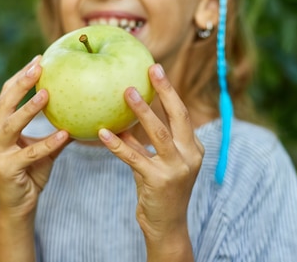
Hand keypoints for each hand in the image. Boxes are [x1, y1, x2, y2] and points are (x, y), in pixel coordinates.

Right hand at [0, 55, 70, 220]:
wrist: (19, 204)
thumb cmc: (31, 171)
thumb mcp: (44, 146)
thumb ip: (56, 127)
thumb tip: (82, 108)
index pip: (7, 93)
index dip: (22, 75)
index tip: (40, 59)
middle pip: (5, 102)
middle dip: (22, 82)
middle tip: (39, 67)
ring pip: (11, 125)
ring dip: (29, 108)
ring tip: (47, 94)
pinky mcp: (6, 168)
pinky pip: (30, 153)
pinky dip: (47, 143)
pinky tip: (64, 134)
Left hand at [98, 63, 203, 258]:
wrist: (167, 226)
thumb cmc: (159, 191)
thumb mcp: (156, 163)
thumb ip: (143, 142)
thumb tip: (121, 120)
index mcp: (194, 148)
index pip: (181, 113)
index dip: (169, 90)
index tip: (155, 69)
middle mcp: (190, 155)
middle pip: (179, 115)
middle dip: (166, 90)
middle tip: (151, 69)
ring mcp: (177, 168)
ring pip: (159, 133)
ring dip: (142, 111)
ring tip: (126, 91)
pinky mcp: (159, 181)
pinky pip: (134, 157)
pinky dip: (118, 144)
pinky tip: (102, 133)